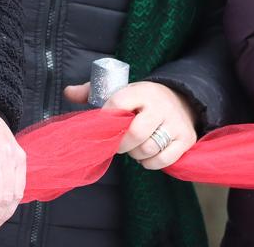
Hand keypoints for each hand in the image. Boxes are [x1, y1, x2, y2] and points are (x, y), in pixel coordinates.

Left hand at [63, 80, 196, 169]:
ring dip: (136, 154)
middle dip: (121, 144)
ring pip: (149, 148)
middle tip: (117, 144)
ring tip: (134, 147)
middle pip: (136, 133)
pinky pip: (163, 160)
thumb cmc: (141, 99)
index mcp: (142, 91)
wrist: (181, 98)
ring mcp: (175, 123)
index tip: (103, 124)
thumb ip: (93, 92)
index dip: (107, 117)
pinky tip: (146, 155)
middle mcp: (161, 105)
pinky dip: (150, 163)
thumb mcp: (121, 89)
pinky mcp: (186, 139)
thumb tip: (68, 92)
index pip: (119, 103)